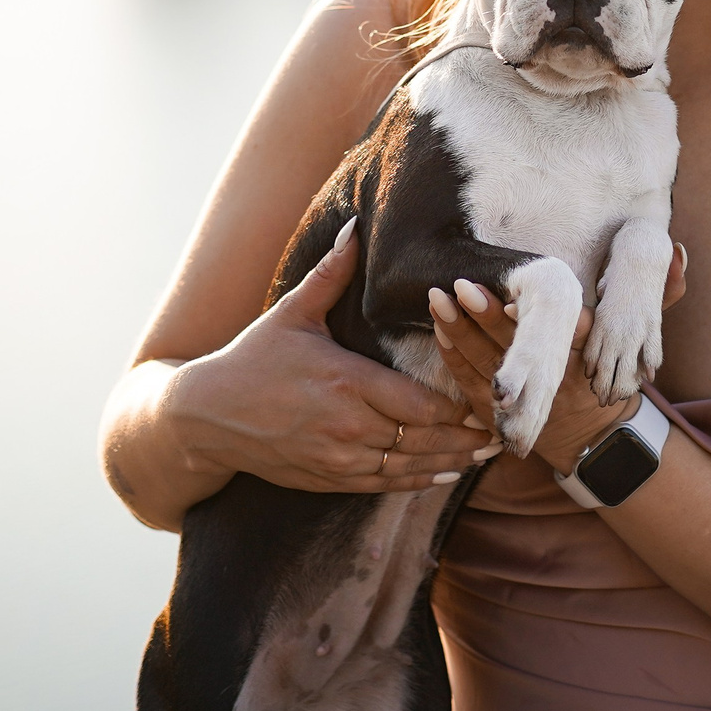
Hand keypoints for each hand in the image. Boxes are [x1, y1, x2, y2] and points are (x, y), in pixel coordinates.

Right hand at [167, 221, 498, 493]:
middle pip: (423, 438)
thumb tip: (357, 226)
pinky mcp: (326, 478)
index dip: (459, 407)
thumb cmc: (253, 358)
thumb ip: (331, 273)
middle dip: (466, 438)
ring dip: (449, 462)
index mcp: (347, 381)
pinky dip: (415, 481)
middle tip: (503, 431)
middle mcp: (348, 425)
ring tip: (484, 455)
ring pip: (408, 465)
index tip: (488, 397)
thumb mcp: (292, 312)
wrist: (206, 417)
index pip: (420, 403)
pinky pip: (382, 484)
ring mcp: (337, 457)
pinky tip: (442, 474)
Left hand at [432, 244, 687, 478]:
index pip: (563, 334)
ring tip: (439, 298)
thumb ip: (663, 293)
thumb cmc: (618, 375)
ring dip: (461, 332)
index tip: (515, 287)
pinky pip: (472, 386)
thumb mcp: (646, 338)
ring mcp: (526, 401)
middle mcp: (559, 382)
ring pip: (487, 366)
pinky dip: (454, 358)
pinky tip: (438, 328)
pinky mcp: (502, 414)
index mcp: (591, 358)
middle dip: (487, 317)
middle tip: (461, 284)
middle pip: (516, 348)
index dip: (536, 315)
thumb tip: (682, 249)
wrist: (601, 444)